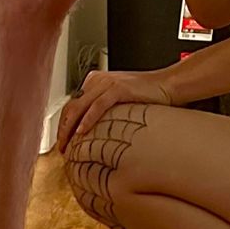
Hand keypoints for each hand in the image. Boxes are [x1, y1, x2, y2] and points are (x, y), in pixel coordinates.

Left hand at [57, 69, 172, 151]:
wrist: (168, 85)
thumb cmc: (146, 96)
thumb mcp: (118, 102)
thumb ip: (103, 110)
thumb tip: (88, 132)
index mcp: (96, 81)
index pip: (72, 104)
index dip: (64, 125)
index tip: (63, 142)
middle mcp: (99, 80)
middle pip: (72, 106)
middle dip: (63, 129)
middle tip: (61, 148)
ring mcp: (108, 83)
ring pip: (80, 106)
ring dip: (70, 128)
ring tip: (67, 144)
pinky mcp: (119, 88)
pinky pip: (98, 106)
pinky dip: (87, 120)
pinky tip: (81, 132)